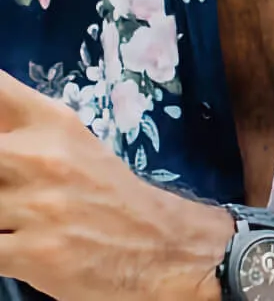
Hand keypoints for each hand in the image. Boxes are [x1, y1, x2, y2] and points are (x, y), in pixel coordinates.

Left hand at [0, 70, 227, 300]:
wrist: (156, 244)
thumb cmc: (106, 194)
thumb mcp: (71, 144)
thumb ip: (24, 129)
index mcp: (52, 122)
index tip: (0, 133)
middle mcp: (42, 155)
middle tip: (6, 187)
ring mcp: (37, 204)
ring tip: (11, 218)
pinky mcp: (32, 253)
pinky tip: (12, 243)